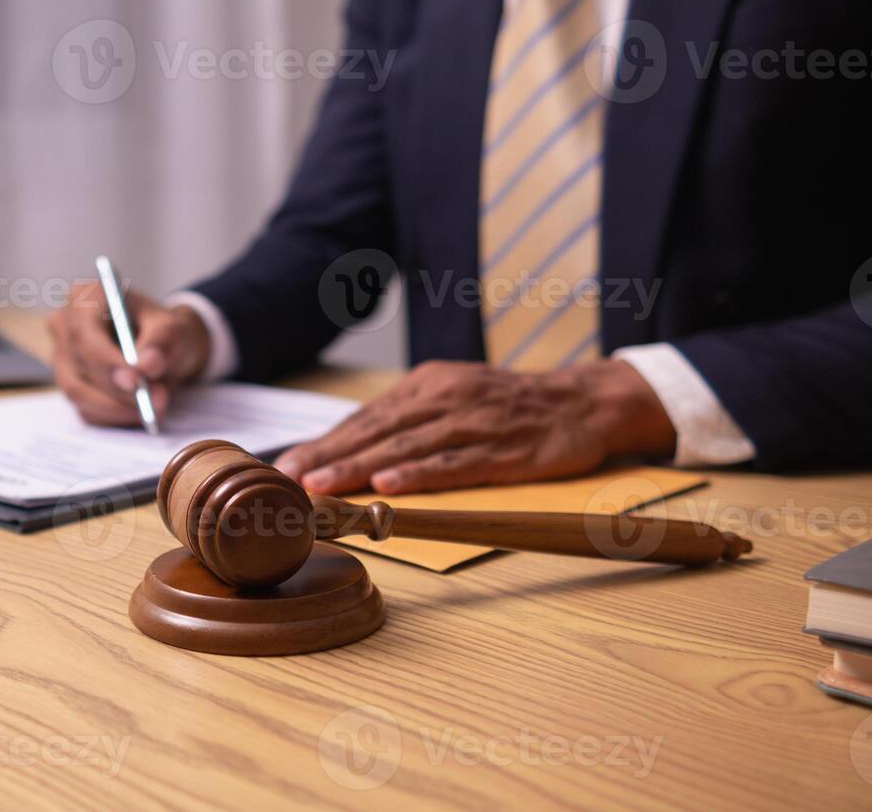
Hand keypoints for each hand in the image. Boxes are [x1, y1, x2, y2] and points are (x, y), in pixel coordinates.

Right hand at [47, 283, 212, 426]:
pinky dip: (114, 416)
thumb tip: (147, 366)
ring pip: (78, 392)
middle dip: (117, 389)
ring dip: (117, 407)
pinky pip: (85, 410)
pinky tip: (139, 413)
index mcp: (85, 298)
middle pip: (78, 365)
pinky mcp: (71, 386)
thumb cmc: (164, 330)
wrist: (165, 348)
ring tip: (155, 407)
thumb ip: (162, 342)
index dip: (106, 361)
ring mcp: (63, 358)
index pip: (83, 332)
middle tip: (155, 400)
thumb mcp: (173, 327)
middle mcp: (65, 326)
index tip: (135, 382)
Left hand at [275, 359, 675, 494]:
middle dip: (330, 457)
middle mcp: (445, 398)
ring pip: (406, 447)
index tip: (289, 465)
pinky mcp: (502, 449)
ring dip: (361, 468)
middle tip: (291, 480)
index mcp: (428, 384)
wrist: (583, 401)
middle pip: (377, 431)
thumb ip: (407, 419)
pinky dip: (418, 475)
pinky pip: (453, 464)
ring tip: (324, 487)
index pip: (366, 417)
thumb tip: (349, 448)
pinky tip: (388, 487)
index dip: (326, 442)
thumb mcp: (453, 397)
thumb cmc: (507, 406)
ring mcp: (474, 423)